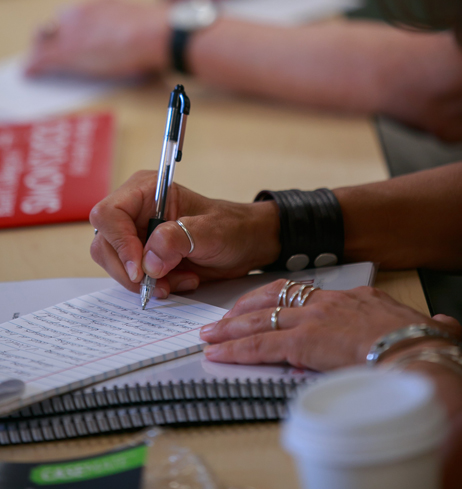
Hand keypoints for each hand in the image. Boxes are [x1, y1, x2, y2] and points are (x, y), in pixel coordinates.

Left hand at [25, 0, 168, 78]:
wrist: (158, 34)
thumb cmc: (164, 31)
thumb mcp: (149, 20)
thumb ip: (139, 26)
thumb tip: (152, 35)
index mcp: (103, 2)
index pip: (78, 14)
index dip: (74, 28)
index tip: (77, 36)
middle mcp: (83, 11)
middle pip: (57, 23)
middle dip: (53, 36)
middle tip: (51, 47)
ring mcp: (73, 30)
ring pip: (44, 39)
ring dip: (41, 49)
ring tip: (36, 61)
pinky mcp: (67, 52)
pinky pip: (41, 58)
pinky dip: (34, 66)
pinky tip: (29, 73)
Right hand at [89, 171, 279, 298]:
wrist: (244, 244)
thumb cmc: (231, 228)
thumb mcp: (212, 231)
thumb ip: (180, 238)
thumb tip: (148, 260)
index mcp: (145, 190)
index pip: (109, 214)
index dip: (119, 243)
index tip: (140, 269)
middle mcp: (133, 210)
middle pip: (105, 244)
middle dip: (130, 270)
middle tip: (161, 284)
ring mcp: (134, 234)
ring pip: (113, 264)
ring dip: (143, 282)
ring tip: (178, 281)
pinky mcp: (139, 255)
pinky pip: (129, 276)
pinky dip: (150, 286)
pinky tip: (177, 282)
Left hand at [201, 278, 461, 368]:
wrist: (417, 349)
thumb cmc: (421, 341)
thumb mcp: (419, 325)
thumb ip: (426, 323)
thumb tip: (445, 323)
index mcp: (351, 298)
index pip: (304, 294)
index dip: (279, 299)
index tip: (264, 305)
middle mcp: (326, 302)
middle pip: (273, 299)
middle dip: (244, 309)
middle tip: (222, 317)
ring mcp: (311, 319)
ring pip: (259, 320)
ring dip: (231, 329)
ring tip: (210, 335)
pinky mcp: (302, 341)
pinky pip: (260, 345)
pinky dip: (236, 349)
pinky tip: (218, 353)